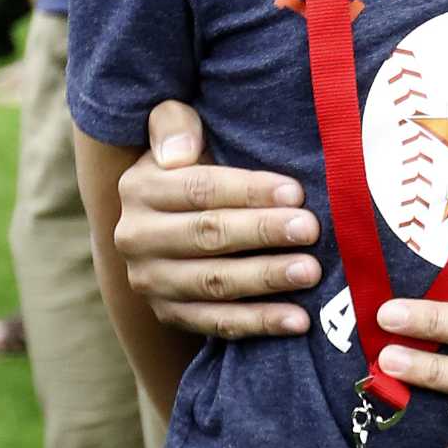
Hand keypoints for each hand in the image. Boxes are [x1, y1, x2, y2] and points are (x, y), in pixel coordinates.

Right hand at [114, 101, 322, 336]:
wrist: (168, 220)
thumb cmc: (193, 165)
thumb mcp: (178, 134)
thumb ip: (175, 124)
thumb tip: (179, 151)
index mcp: (140, 188)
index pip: (199, 189)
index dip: (249, 191)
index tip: (296, 192)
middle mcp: (136, 237)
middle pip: (208, 235)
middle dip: (263, 232)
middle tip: (311, 230)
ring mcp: (151, 281)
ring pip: (214, 282)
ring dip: (266, 279)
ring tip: (310, 272)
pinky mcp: (170, 315)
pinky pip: (217, 323)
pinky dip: (259, 323)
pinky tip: (298, 320)